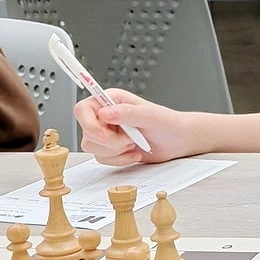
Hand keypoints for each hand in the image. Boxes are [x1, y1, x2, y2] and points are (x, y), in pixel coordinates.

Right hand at [75, 88, 191, 165]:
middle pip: (86, 132)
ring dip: (114, 151)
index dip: (88, 123)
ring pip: (91, 147)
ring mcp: (106, 132)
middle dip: (109, 141)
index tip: (105, 133)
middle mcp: (105, 115)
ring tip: (133, 144)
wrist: (177, 141)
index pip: (83, 109)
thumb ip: (127, 113)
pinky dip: (118, 160)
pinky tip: (133, 153)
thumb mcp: (150, 115)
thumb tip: (105, 113)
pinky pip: (101, 158)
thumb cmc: (167, 123)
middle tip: (129, 139)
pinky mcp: (110, 148)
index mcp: (111, 100)